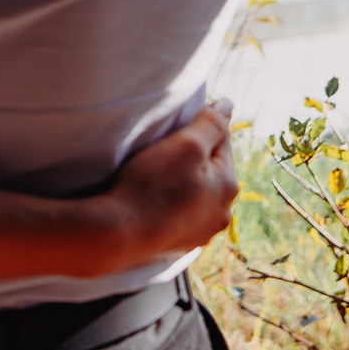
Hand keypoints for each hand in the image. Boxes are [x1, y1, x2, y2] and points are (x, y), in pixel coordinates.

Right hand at [110, 102, 237, 263]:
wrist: (119, 232)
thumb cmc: (152, 185)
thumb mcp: (185, 144)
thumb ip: (210, 123)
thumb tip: (228, 106)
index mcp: (228, 186)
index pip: (222, 141)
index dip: (200, 126)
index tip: (177, 124)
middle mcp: (221, 213)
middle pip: (210, 169)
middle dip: (193, 156)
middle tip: (163, 150)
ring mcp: (201, 232)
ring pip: (196, 193)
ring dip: (183, 181)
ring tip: (156, 176)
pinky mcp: (180, 243)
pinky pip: (181, 214)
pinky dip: (171, 204)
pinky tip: (154, 200)